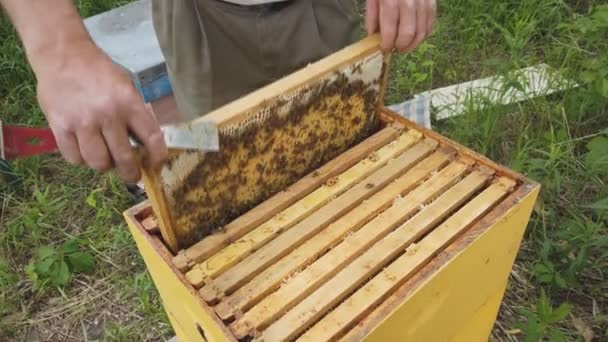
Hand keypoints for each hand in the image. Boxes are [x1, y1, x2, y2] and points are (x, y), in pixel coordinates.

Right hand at [35, 40, 166, 181]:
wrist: (63, 55)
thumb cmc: (99, 71)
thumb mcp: (127, 86)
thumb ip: (137, 112)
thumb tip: (147, 143)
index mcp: (128, 102)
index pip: (151, 137)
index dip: (157, 156)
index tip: (156, 164)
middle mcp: (107, 114)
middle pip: (123, 158)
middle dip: (131, 173)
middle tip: (132, 175)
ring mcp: (81, 123)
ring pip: (98, 162)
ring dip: (104, 165)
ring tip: (105, 157)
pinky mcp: (59, 127)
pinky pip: (74, 158)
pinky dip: (82, 159)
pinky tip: (85, 150)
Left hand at [366, 0, 436, 51]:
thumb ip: (372, 16)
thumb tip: (373, 36)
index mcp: (390, 1)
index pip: (390, 31)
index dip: (387, 44)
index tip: (384, 49)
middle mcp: (409, 2)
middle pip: (408, 33)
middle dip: (401, 46)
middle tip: (395, 49)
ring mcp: (423, 1)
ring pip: (422, 31)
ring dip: (413, 44)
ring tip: (405, 47)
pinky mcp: (432, 1)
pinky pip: (431, 23)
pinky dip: (424, 34)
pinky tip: (416, 37)